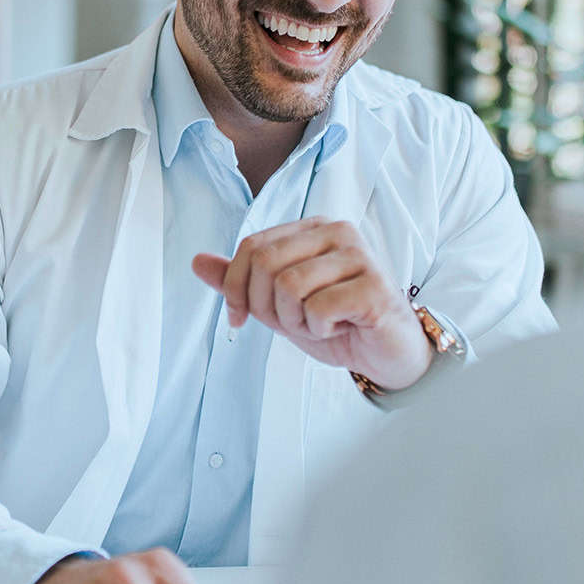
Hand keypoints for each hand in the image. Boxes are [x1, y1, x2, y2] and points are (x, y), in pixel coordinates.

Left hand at [192, 217, 431, 391]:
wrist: (386, 355)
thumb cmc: (337, 323)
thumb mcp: (278, 304)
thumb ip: (240, 282)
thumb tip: (197, 262)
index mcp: (312, 229)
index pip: (251, 246)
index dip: (235, 288)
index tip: (242, 317)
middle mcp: (337, 232)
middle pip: (265, 263)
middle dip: (266, 307)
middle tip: (292, 323)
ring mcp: (359, 256)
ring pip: (289, 286)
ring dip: (295, 321)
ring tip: (320, 325)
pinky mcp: (374, 287)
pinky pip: (318, 308)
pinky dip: (319, 330)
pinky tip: (341, 328)